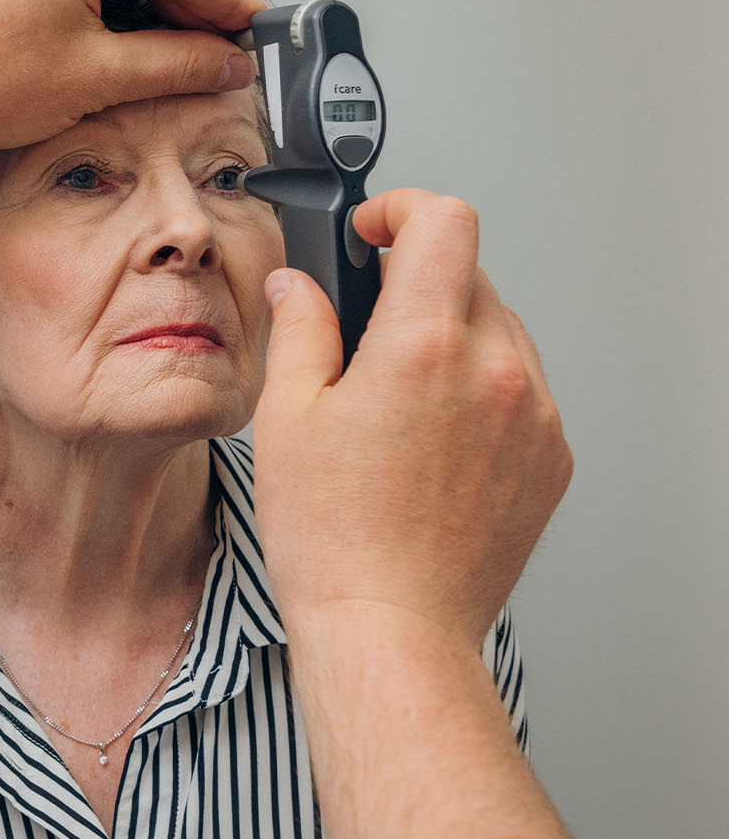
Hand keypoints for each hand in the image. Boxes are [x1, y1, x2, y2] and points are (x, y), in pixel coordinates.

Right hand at [252, 189, 572, 653]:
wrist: (391, 627)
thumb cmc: (334, 540)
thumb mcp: (286, 418)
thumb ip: (298, 331)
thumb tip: (298, 286)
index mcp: (423, 347)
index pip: (443, 222)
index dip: (402, 211)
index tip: (375, 232)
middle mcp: (495, 371)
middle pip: (469, 275)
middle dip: (415, 286)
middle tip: (364, 333)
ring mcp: (535, 415)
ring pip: (499, 332)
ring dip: (451, 338)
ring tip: (396, 400)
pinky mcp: (552, 457)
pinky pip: (521, 390)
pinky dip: (479, 391)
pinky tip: (429, 441)